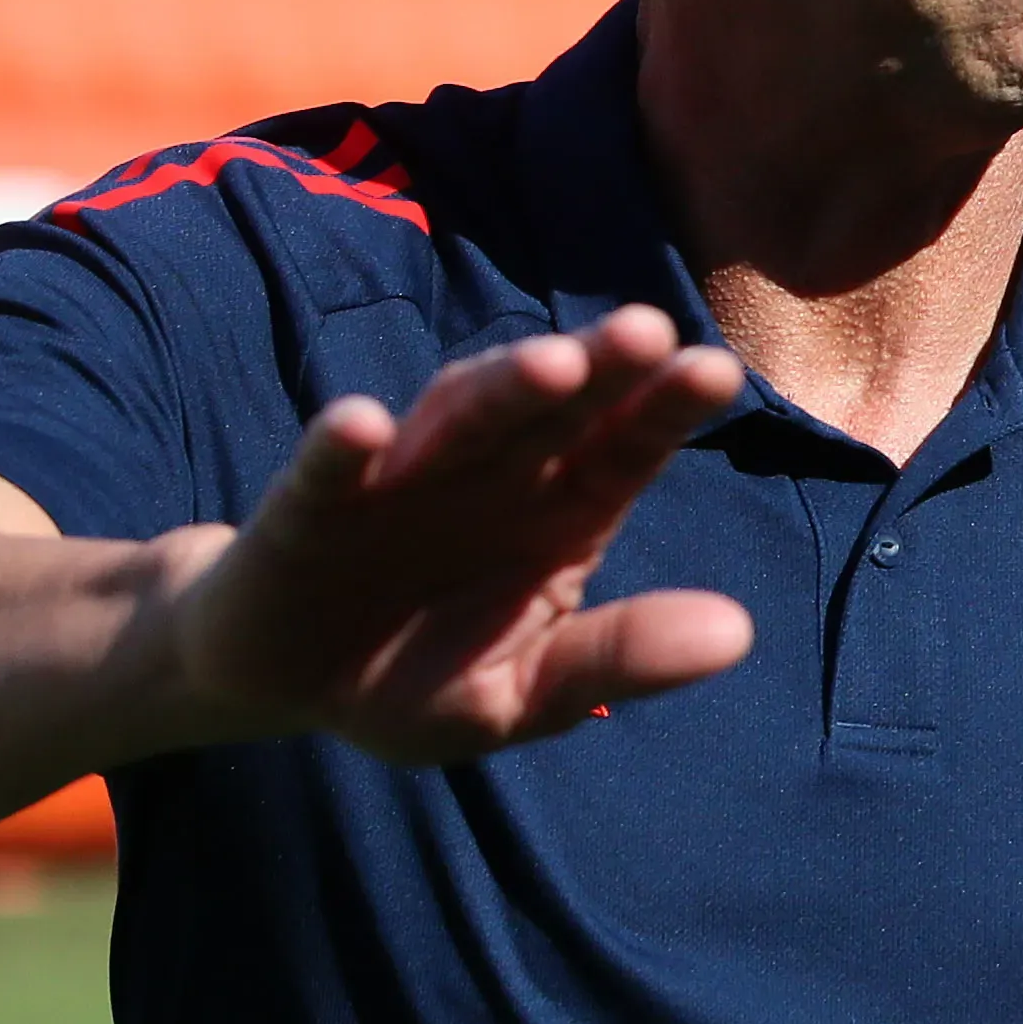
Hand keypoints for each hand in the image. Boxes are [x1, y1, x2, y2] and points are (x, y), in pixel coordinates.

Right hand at [167, 305, 755, 766]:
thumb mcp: (524, 692)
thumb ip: (618, 659)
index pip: (623, 447)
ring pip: (455, 418)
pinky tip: (360, 427)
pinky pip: (326, 469)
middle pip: (553, 408)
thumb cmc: (418, 675)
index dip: (665, 409)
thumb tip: (739, 635)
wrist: (283, 681)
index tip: (716, 373)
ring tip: (550, 366)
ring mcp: (400, 477)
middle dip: (597, 366)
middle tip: (648, 330)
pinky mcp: (309, 504)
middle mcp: (488, 473)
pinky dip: (340, 447)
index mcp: (556, 511)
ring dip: (497, 389)